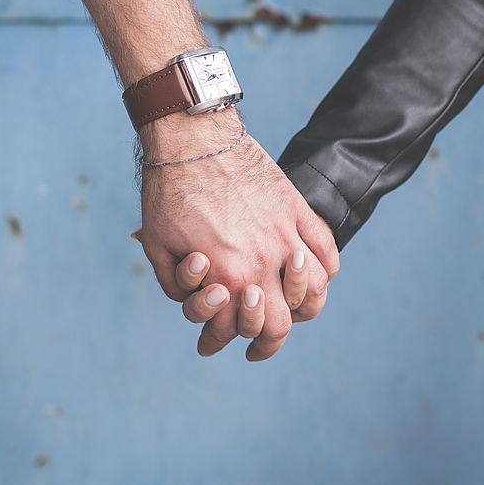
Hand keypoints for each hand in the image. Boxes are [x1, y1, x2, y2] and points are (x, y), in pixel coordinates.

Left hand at [136, 111, 338, 359]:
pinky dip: (325, 268)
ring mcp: (286, 233)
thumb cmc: (168, 192)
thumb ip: (177, 285)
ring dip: (305, 307)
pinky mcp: (295, 208)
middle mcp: (264, 260)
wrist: (193, 137)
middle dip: (271, 340)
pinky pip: (325, 247)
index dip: (229, 343)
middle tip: (259, 345)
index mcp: (229, 275)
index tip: (221, 347)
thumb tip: (196, 301)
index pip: (245, 330)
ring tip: (294, 311)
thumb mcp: (157, 246)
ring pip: (315, 289)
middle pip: (285, 322)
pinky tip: (314, 274)